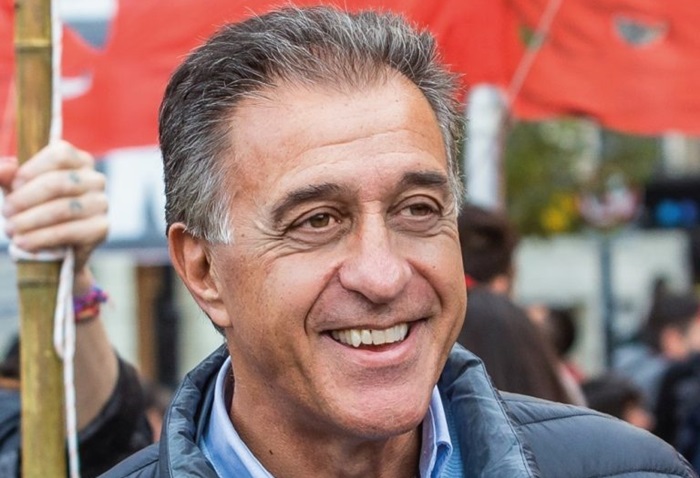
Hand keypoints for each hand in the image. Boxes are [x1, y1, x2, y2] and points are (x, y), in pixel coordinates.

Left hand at [0, 141, 107, 284]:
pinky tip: (25, 242)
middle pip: (61, 182)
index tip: (13, 185)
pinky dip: (42, 238)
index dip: (33, 169)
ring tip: (11, 229)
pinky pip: (70, 231)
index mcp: (78, 161)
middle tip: (6, 211)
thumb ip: (8, 177)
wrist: (54, 246)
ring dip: (31, 220)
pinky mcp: (101, 228)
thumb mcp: (18, 189)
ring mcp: (101, 204)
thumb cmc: (36, 208)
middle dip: (27, 198)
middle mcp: (95, 179)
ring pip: (64, 208)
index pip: (61, 155)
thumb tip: (5, 169)